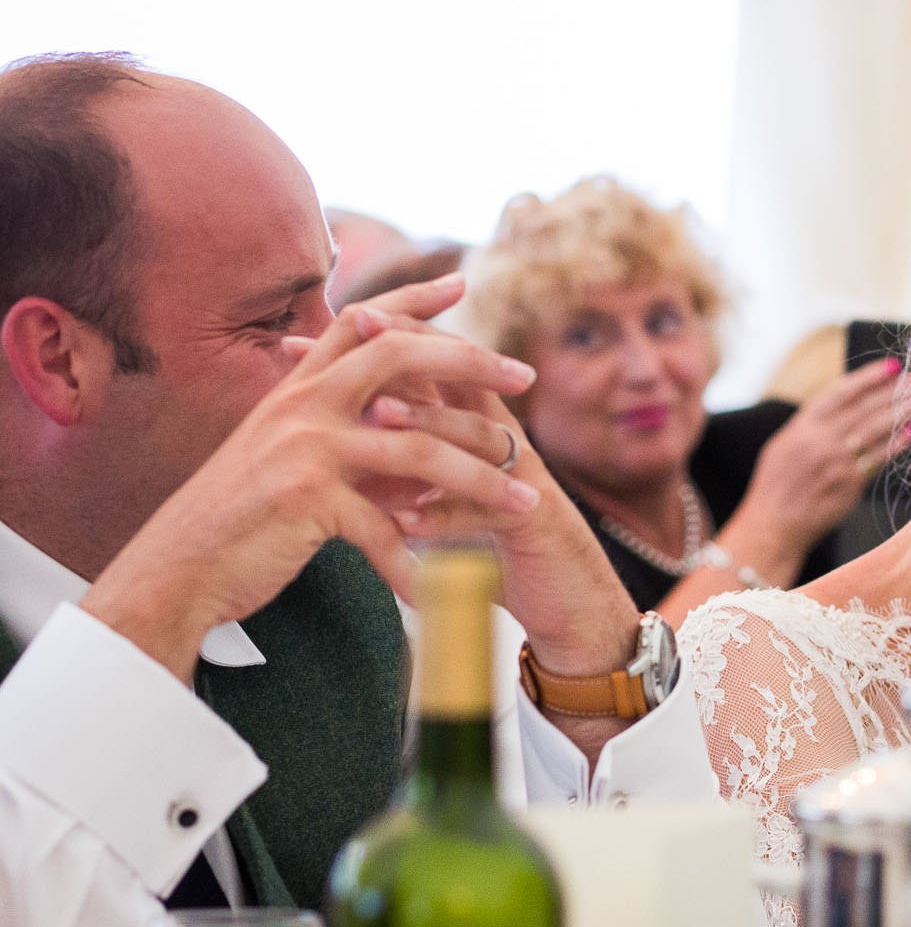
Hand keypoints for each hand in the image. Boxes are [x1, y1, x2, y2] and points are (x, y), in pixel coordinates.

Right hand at [83, 294, 539, 683]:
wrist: (175, 568)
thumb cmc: (238, 517)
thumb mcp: (287, 456)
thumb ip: (339, 431)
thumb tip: (408, 424)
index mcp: (298, 388)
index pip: (360, 322)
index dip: (410, 299)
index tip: (459, 282)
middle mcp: (301, 405)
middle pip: (401, 356)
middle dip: (473, 361)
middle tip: (527, 378)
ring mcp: (305, 448)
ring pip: (420, 450)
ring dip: (483, 481)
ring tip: (528, 502)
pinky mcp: (308, 500)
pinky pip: (387, 529)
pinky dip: (421, 564)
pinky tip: (449, 589)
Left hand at [334, 302, 644, 684]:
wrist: (568, 599)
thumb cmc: (499, 547)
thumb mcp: (450, 494)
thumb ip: (411, 462)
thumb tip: (353, 434)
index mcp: (479, 427)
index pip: (432, 365)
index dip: (384, 341)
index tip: (326, 326)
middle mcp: (505, 440)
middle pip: (461, 377)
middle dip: (407, 350)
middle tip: (358, 330)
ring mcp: (523, 478)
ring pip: (475, 436)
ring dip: (427, 423)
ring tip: (375, 415)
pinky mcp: (534, 524)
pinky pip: (487, 512)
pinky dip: (444, 518)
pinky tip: (404, 522)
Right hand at [724, 357, 910, 576]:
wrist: (773, 524)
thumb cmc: (777, 484)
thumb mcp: (783, 444)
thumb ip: (811, 424)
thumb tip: (845, 403)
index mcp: (802, 425)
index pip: (841, 391)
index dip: (869, 377)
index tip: (891, 366)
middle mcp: (819, 439)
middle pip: (864, 407)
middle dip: (893, 391)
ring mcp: (835, 461)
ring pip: (875, 429)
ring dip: (900, 413)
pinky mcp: (849, 484)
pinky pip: (878, 458)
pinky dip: (895, 444)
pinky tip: (909, 434)